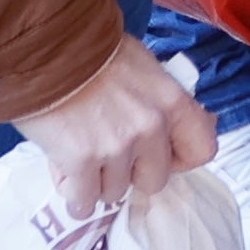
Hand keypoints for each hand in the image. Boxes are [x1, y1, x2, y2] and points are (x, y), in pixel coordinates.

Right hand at [14, 25, 214, 215]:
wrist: (47, 48)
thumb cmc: (93, 53)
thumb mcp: (143, 68)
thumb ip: (159, 103)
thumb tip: (170, 130)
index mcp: (172, 101)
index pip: (202, 149)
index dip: (179, 160)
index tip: (158, 156)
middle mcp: (151, 126)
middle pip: (154, 181)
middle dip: (131, 174)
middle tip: (110, 156)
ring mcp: (116, 146)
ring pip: (114, 192)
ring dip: (97, 182)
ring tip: (81, 155)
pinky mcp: (81, 160)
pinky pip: (83, 201)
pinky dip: (74, 195)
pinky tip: (67, 176)